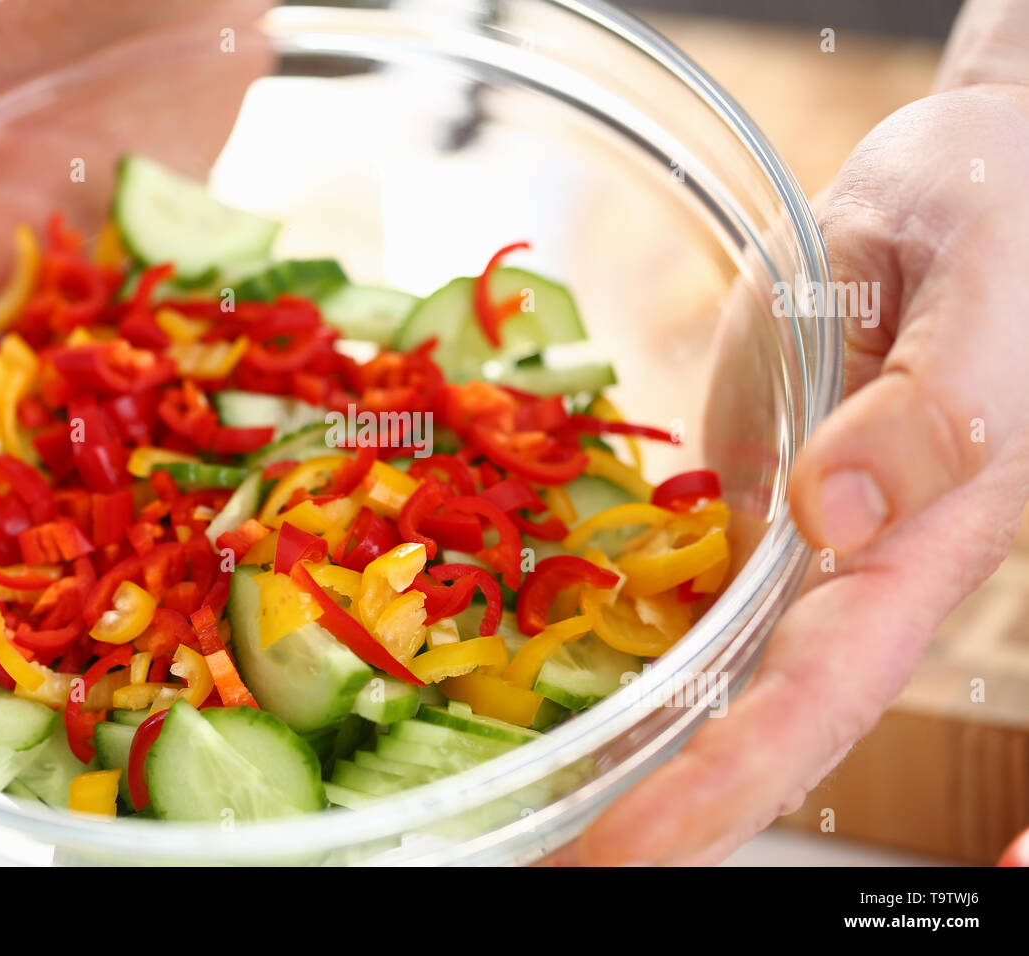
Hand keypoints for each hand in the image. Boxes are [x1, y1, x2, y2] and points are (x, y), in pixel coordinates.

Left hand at [554, 0, 1028, 863]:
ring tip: (527, 812)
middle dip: (656, 805)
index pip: (824, 693)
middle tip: (544, 865)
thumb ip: (936, 404)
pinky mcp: (747, 502)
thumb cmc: (996, 211)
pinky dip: (613, 650)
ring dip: (621, 748)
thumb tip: (839, 511)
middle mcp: (855, 569)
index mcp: (926, 542)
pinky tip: (545, 696)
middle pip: (753, 716)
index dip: (730, 779)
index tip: (633, 847)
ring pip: (709, 670)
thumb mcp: (979, 284)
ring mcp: (794, 541)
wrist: (958, 181)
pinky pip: (676, 591)